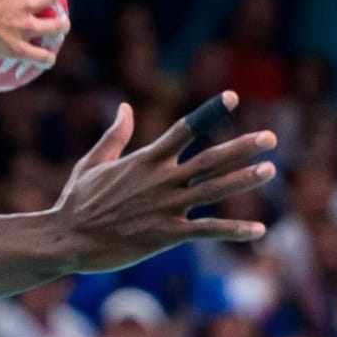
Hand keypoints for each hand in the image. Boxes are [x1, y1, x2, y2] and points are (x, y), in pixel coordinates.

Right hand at [46, 93, 274, 273]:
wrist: (66, 238)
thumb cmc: (76, 202)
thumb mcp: (92, 163)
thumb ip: (115, 136)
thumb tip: (125, 108)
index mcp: (146, 160)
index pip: (184, 129)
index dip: (210, 113)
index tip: (232, 97)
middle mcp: (161, 180)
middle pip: (210, 160)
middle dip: (242, 147)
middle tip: (270, 138)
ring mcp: (165, 207)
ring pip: (214, 190)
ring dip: (244, 179)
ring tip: (269, 169)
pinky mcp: (165, 234)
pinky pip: (207, 231)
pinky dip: (234, 230)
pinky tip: (259, 231)